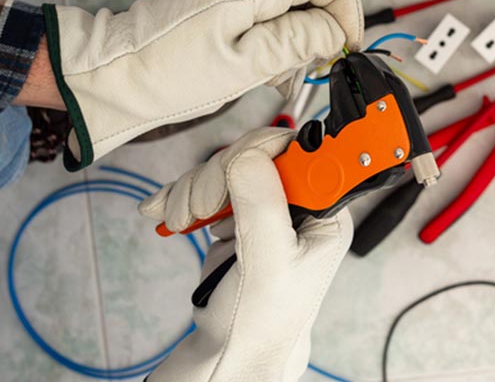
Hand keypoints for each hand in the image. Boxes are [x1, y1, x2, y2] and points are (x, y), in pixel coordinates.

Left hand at [43, 0, 363, 169]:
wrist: (118, 76)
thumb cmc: (168, 73)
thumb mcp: (242, 65)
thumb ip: (295, 42)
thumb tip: (333, 30)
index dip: (344, 10)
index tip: (346, 45)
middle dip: (321, 29)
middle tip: (312, 67)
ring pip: (292, 7)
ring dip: (298, 41)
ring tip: (279, 75)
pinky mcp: (226, 7)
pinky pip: (269, 18)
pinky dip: (277, 44)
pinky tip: (264, 70)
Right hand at [142, 129, 352, 381]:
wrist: (231, 346)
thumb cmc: (262, 319)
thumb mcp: (270, 263)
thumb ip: (263, 206)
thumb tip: (249, 155)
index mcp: (324, 210)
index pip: (301, 151)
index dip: (262, 150)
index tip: (231, 171)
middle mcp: (298, 202)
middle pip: (255, 153)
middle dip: (218, 176)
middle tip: (200, 209)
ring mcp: (264, 205)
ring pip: (226, 165)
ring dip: (195, 189)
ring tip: (181, 221)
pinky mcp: (236, 212)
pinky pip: (207, 184)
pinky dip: (183, 195)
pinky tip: (167, 213)